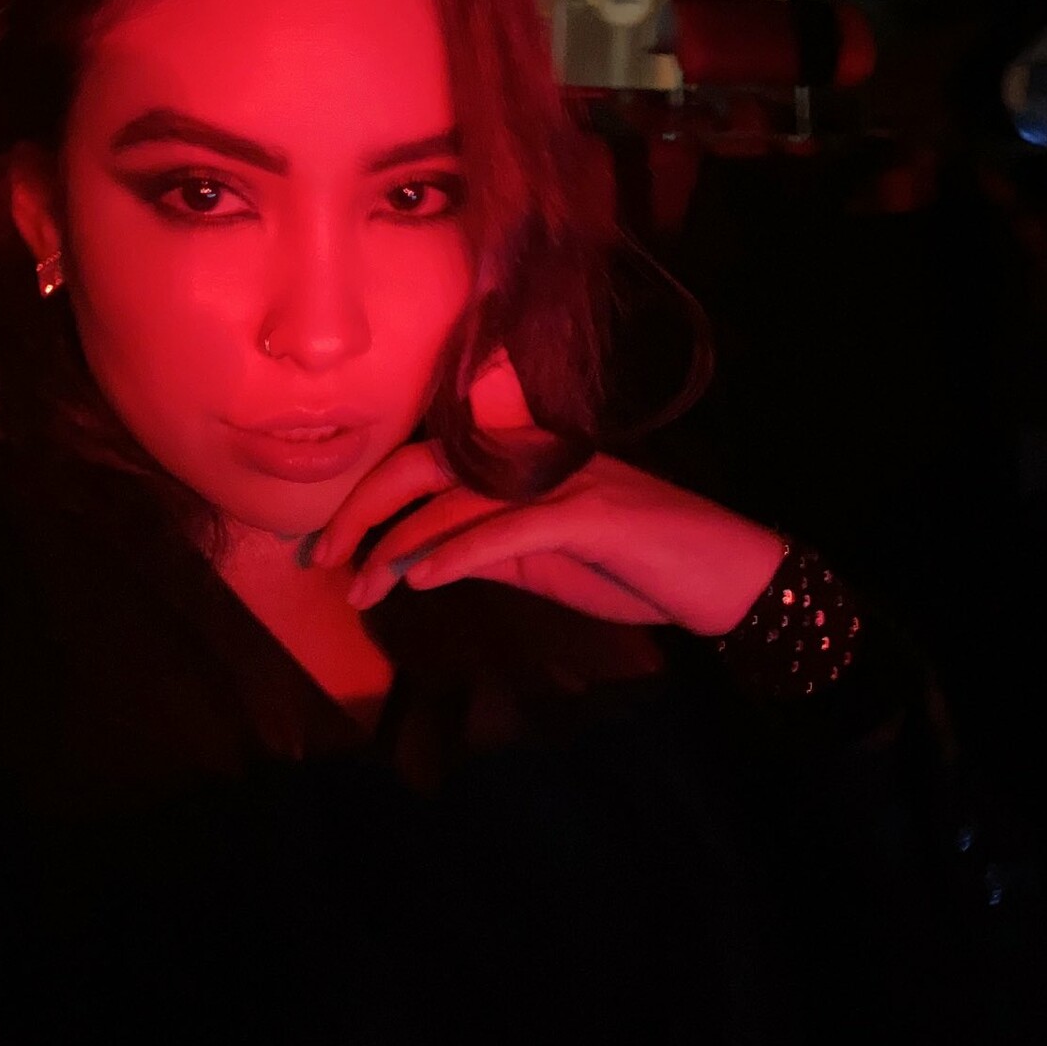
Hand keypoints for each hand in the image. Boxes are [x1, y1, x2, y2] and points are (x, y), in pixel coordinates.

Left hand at [313, 350, 787, 636]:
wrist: (724, 574)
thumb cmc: (634, 565)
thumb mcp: (543, 559)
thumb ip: (484, 547)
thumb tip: (415, 558)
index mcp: (518, 461)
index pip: (422, 462)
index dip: (365, 499)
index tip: (324, 547)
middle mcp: (534, 458)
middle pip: (422, 464)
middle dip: (362, 510)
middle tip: (322, 561)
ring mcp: (563, 482)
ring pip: (456, 498)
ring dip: (398, 545)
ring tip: (363, 586)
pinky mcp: (591, 516)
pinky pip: (510, 528)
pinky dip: (459, 551)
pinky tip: (420, 579)